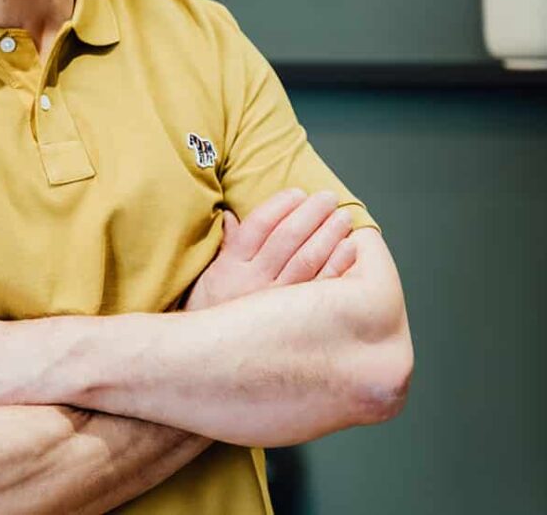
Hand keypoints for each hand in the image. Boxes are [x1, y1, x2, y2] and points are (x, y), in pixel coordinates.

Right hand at [179, 189, 357, 311]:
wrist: (207, 365)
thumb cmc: (210, 316)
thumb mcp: (208, 277)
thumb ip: (225, 247)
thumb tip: (230, 216)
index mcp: (231, 267)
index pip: (259, 225)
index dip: (280, 205)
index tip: (297, 192)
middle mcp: (254, 283)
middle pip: (287, 238)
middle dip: (311, 214)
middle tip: (328, 198)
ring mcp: (276, 304)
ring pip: (308, 260)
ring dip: (329, 235)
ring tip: (343, 219)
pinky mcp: (296, 323)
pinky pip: (321, 289)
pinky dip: (338, 266)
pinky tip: (350, 251)